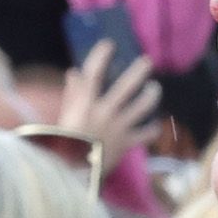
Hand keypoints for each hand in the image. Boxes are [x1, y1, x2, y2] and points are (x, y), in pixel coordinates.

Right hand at [61, 44, 161, 169]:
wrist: (73, 173)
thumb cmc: (63, 144)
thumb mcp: (63, 116)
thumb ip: (72, 95)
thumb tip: (74, 73)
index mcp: (85, 103)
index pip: (94, 72)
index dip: (101, 55)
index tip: (109, 44)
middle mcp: (105, 110)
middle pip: (127, 85)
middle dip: (139, 70)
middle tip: (147, 61)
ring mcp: (119, 126)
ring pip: (143, 106)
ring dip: (151, 94)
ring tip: (154, 88)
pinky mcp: (128, 143)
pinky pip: (146, 134)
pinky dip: (152, 129)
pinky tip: (154, 126)